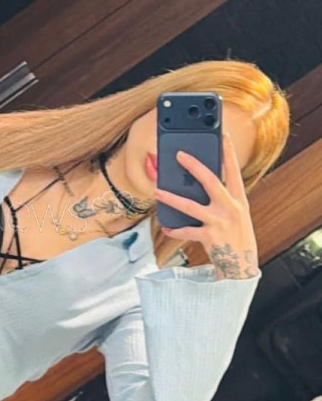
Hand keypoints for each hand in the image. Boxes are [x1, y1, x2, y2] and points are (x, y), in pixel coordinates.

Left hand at [154, 130, 258, 278]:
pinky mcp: (210, 237)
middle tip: (179, 155)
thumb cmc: (235, 235)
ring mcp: (220, 223)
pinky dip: (175, 230)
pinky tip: (166, 227)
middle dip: (194, 166)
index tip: (224, 135)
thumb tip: (195, 183)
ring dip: (171, 198)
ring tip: (158, 191)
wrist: (242, 265)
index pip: (233, 171)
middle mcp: (231, 208)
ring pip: (191, 206)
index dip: (229, 153)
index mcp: (239, 199)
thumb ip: (220, 199)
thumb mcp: (234, 214)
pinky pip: (187, 231)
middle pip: (210, 181)